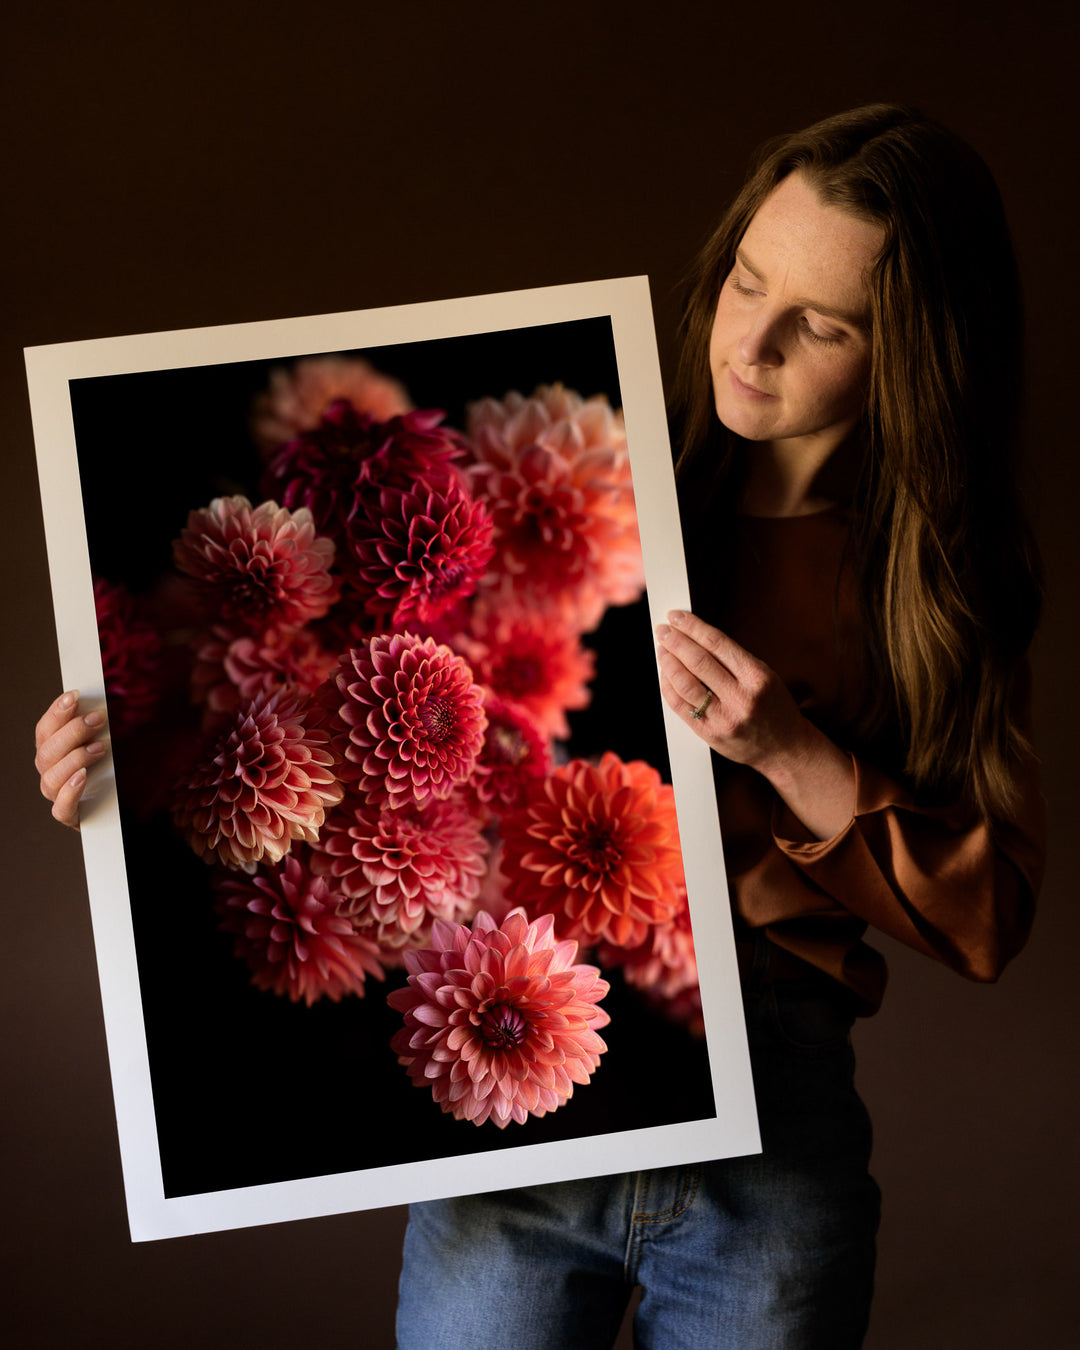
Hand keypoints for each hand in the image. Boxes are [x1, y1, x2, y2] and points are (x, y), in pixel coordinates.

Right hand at [34, 691, 107, 830]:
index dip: (57, 712)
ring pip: (51, 777)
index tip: (74, 695)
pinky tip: (82, 777)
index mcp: (54, 751)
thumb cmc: (116, 769)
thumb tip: (106, 704)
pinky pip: (61, 808)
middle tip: (97, 719)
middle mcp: (50, 772)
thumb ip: (102, 727)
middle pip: (47, 751)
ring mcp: (57, 795)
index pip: (45, 730)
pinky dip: (70, 791)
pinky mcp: (70, 816)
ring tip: (99, 748)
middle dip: (72, 731)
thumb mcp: (112, 744)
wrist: (126, 806)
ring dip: (74, 758)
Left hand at [656, 610, 854, 839]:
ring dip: (668, 663)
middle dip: (676, 641)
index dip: (693, 626)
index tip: (677, 616)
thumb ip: (732, 659)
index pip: (717, 643)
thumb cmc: (773, 707)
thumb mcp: (764, 675)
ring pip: (685, 684)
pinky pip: (680, 706)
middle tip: (663, 630)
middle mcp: (740, 697)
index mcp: (756, 677)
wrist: (785, 748)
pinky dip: (668, 687)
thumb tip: (695, 637)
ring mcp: (723, 718)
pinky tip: (664, 675)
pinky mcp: (709, 734)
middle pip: (698, 661)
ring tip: (662, 650)